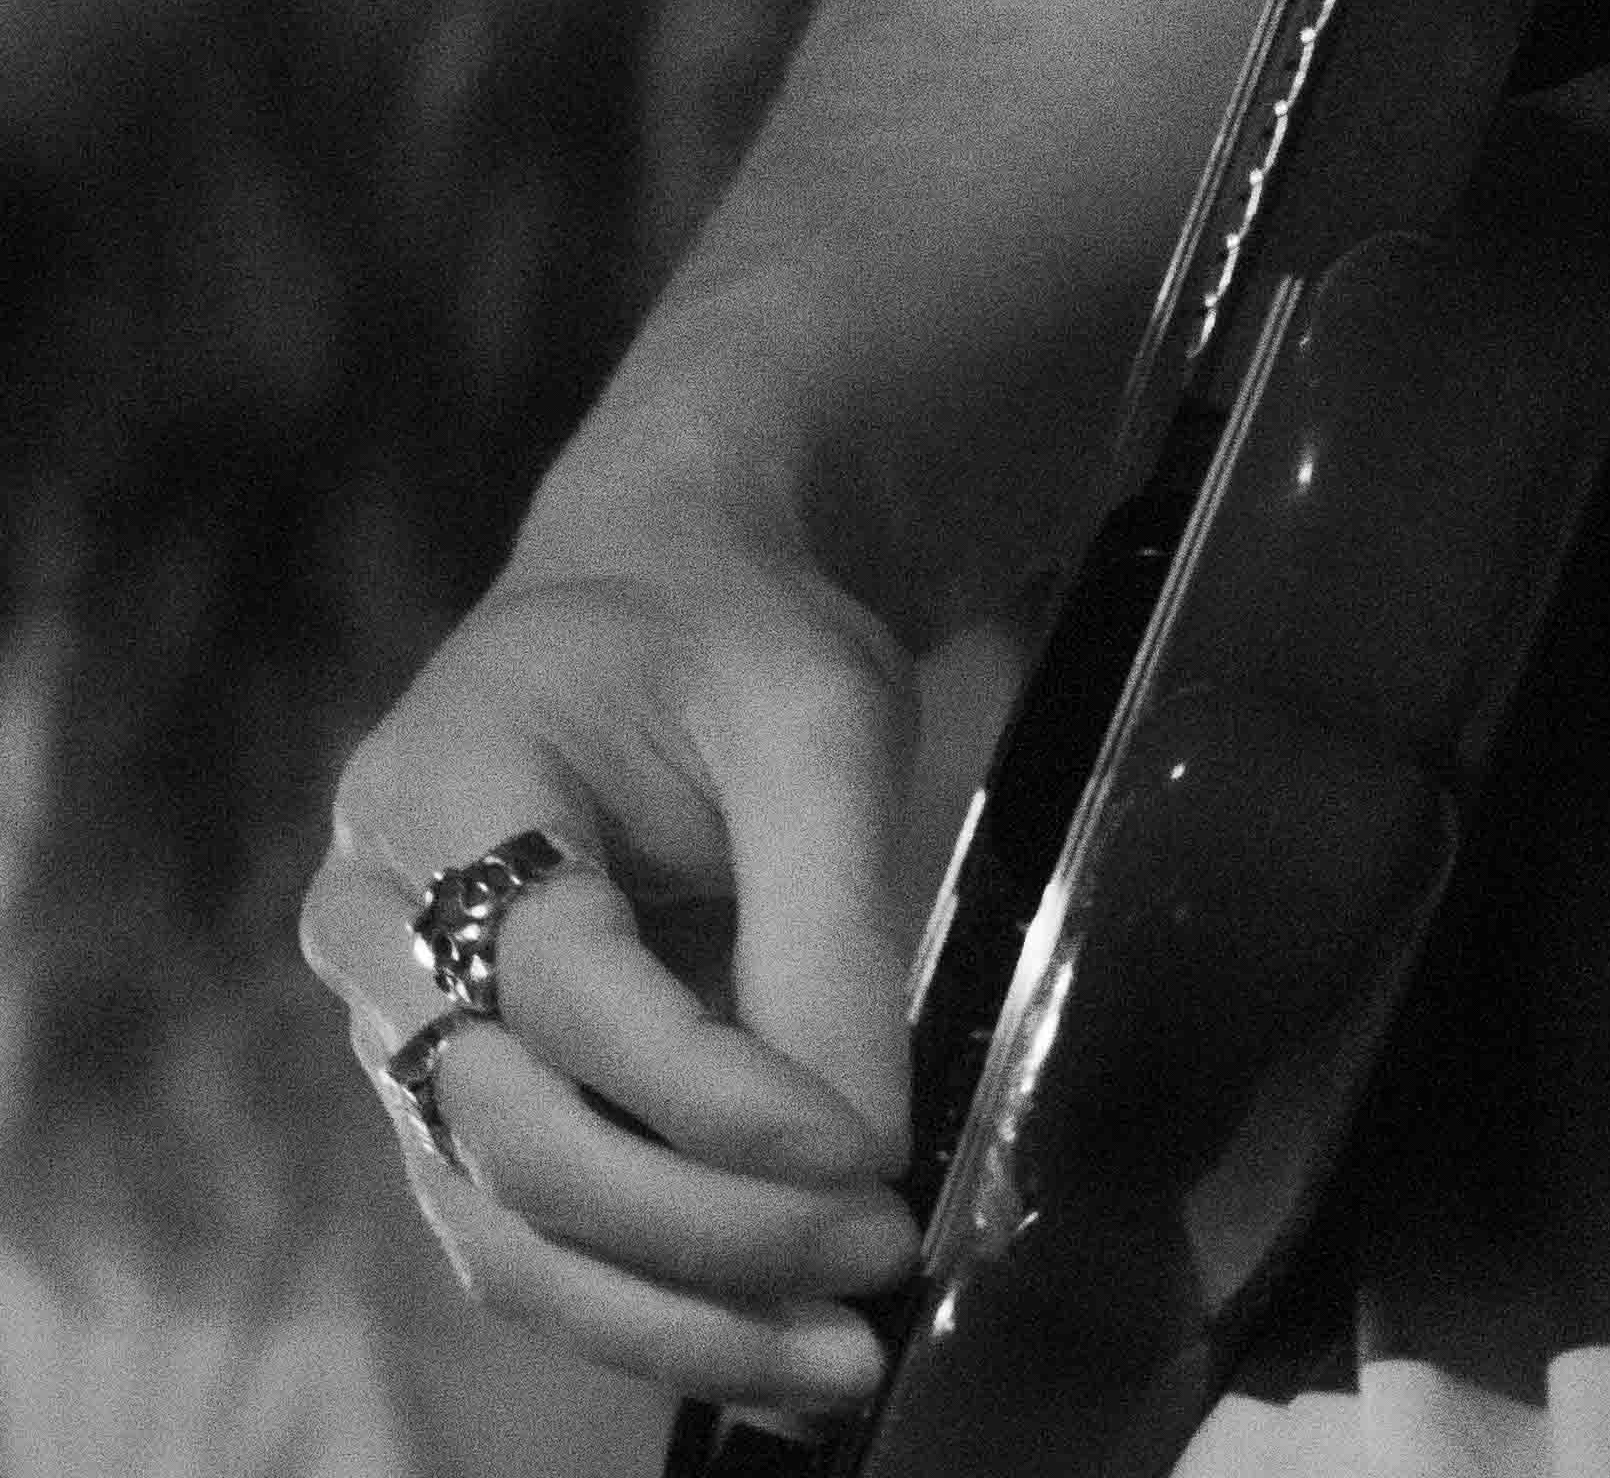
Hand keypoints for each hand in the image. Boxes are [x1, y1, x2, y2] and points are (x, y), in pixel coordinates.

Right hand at [300, 471, 922, 1428]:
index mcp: (442, 782)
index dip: (711, 1090)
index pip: (564, 983)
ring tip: (842, 1365)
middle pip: (517, 1135)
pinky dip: (654, 1313)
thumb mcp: (816, 718)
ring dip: (678, 1320)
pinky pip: (529, 1244)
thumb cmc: (733, 635)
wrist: (653, 597)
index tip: (862, 1155)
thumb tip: (868, 1152)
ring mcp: (394, 1032)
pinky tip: (781, 1354)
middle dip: (707, 1228)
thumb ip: (829, 926)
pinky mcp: (450, 1109)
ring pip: (509, 1233)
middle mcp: (376, 926)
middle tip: (879, 1258)